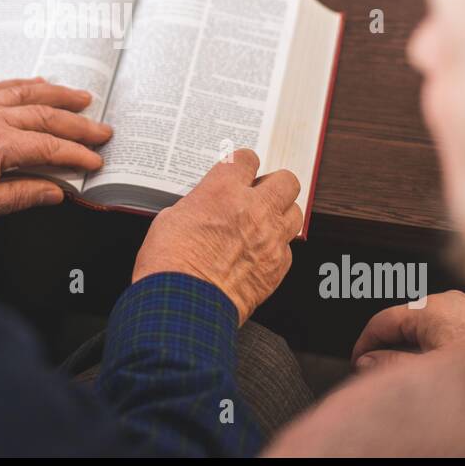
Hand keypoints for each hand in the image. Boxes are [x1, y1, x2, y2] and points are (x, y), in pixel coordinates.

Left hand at [0, 77, 111, 226]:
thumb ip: (21, 195)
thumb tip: (55, 191)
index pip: (49, 149)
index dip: (76, 156)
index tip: (96, 162)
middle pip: (46, 117)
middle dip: (78, 125)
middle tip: (103, 131)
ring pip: (27, 94)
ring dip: (59, 95)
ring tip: (83, 98)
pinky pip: (2, 87)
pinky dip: (25, 84)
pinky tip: (39, 83)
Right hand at [131, 149, 300, 324]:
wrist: (183, 306)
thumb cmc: (168, 264)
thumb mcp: (171, 218)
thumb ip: (198, 205)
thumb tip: (205, 208)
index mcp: (223, 190)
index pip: (246, 159)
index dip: (243, 165)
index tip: (240, 171)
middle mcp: (254, 209)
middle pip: (286, 180)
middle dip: (274, 185)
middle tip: (260, 195)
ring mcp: (270, 239)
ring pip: (296, 213)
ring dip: (281, 214)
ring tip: (264, 224)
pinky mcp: (277, 267)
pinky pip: (288, 249)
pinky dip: (277, 249)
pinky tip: (259, 255)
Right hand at [351, 290, 464, 371]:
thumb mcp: (427, 372)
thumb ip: (390, 365)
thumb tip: (366, 362)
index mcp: (429, 308)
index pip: (382, 320)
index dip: (364, 344)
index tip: (358, 363)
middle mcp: (448, 300)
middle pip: (403, 321)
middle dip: (389, 347)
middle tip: (379, 374)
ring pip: (425, 326)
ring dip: (412, 348)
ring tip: (410, 375)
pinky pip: (446, 329)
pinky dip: (434, 346)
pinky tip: (438, 368)